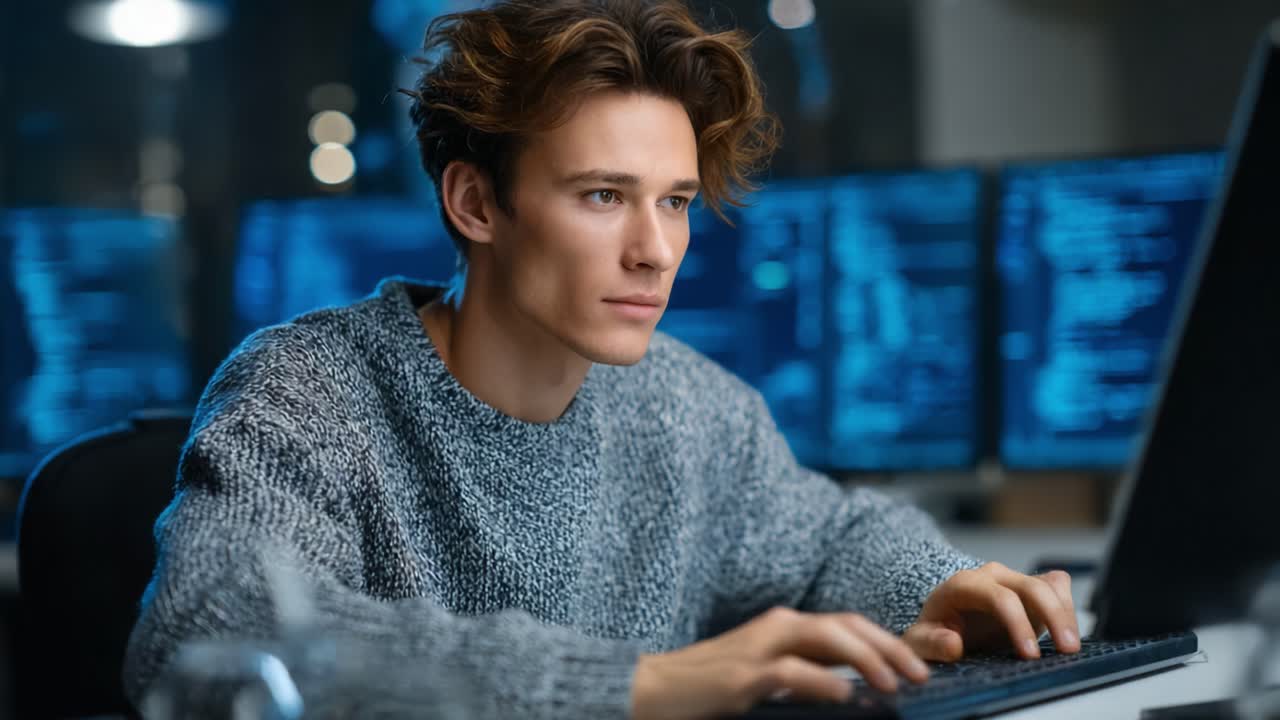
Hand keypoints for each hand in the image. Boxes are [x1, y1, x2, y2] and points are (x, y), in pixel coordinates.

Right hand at [630, 606, 929, 719]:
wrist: (652, 689)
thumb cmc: (709, 687)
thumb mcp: (765, 676)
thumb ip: (803, 676)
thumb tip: (853, 693)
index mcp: (784, 627)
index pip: (848, 624)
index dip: (887, 640)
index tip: (918, 666)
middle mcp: (777, 628)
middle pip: (846, 624)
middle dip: (889, 646)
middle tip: (921, 674)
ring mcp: (759, 648)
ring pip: (826, 638)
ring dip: (867, 660)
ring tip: (894, 684)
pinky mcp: (742, 676)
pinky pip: (791, 672)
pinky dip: (823, 683)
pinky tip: (847, 697)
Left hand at [903, 562, 1081, 661]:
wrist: (941, 625)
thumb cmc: (931, 633)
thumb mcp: (920, 643)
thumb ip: (931, 643)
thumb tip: (953, 643)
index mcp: (963, 585)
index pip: (998, 597)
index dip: (1018, 623)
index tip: (1029, 655)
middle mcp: (990, 576)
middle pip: (1031, 587)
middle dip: (1053, 616)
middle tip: (1066, 650)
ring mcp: (1012, 579)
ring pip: (1049, 585)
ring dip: (1066, 613)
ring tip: (1071, 648)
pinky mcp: (1029, 588)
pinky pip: (1057, 585)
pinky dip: (1067, 605)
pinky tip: (1066, 631)